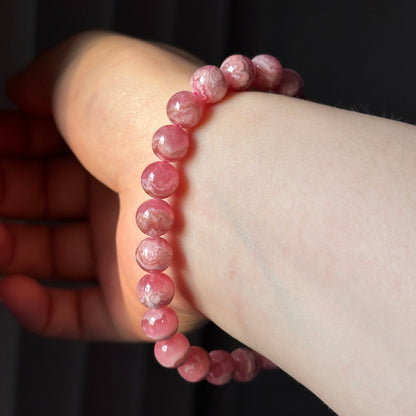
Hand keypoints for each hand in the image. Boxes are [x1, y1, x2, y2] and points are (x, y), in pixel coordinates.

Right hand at [0, 32, 202, 340]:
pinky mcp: (142, 302)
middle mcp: (134, 194)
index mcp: (127, 142)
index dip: (15, 143)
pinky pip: (82, 315)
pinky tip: (11, 286)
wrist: (205, 179)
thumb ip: (46, 78)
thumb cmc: (147, 112)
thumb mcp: (87, 66)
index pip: (57, 147)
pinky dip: (39, 308)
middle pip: (53, 201)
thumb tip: (21, 92)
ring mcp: (137, 251)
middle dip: (8, 194)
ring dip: (11, 253)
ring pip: (59, 258)